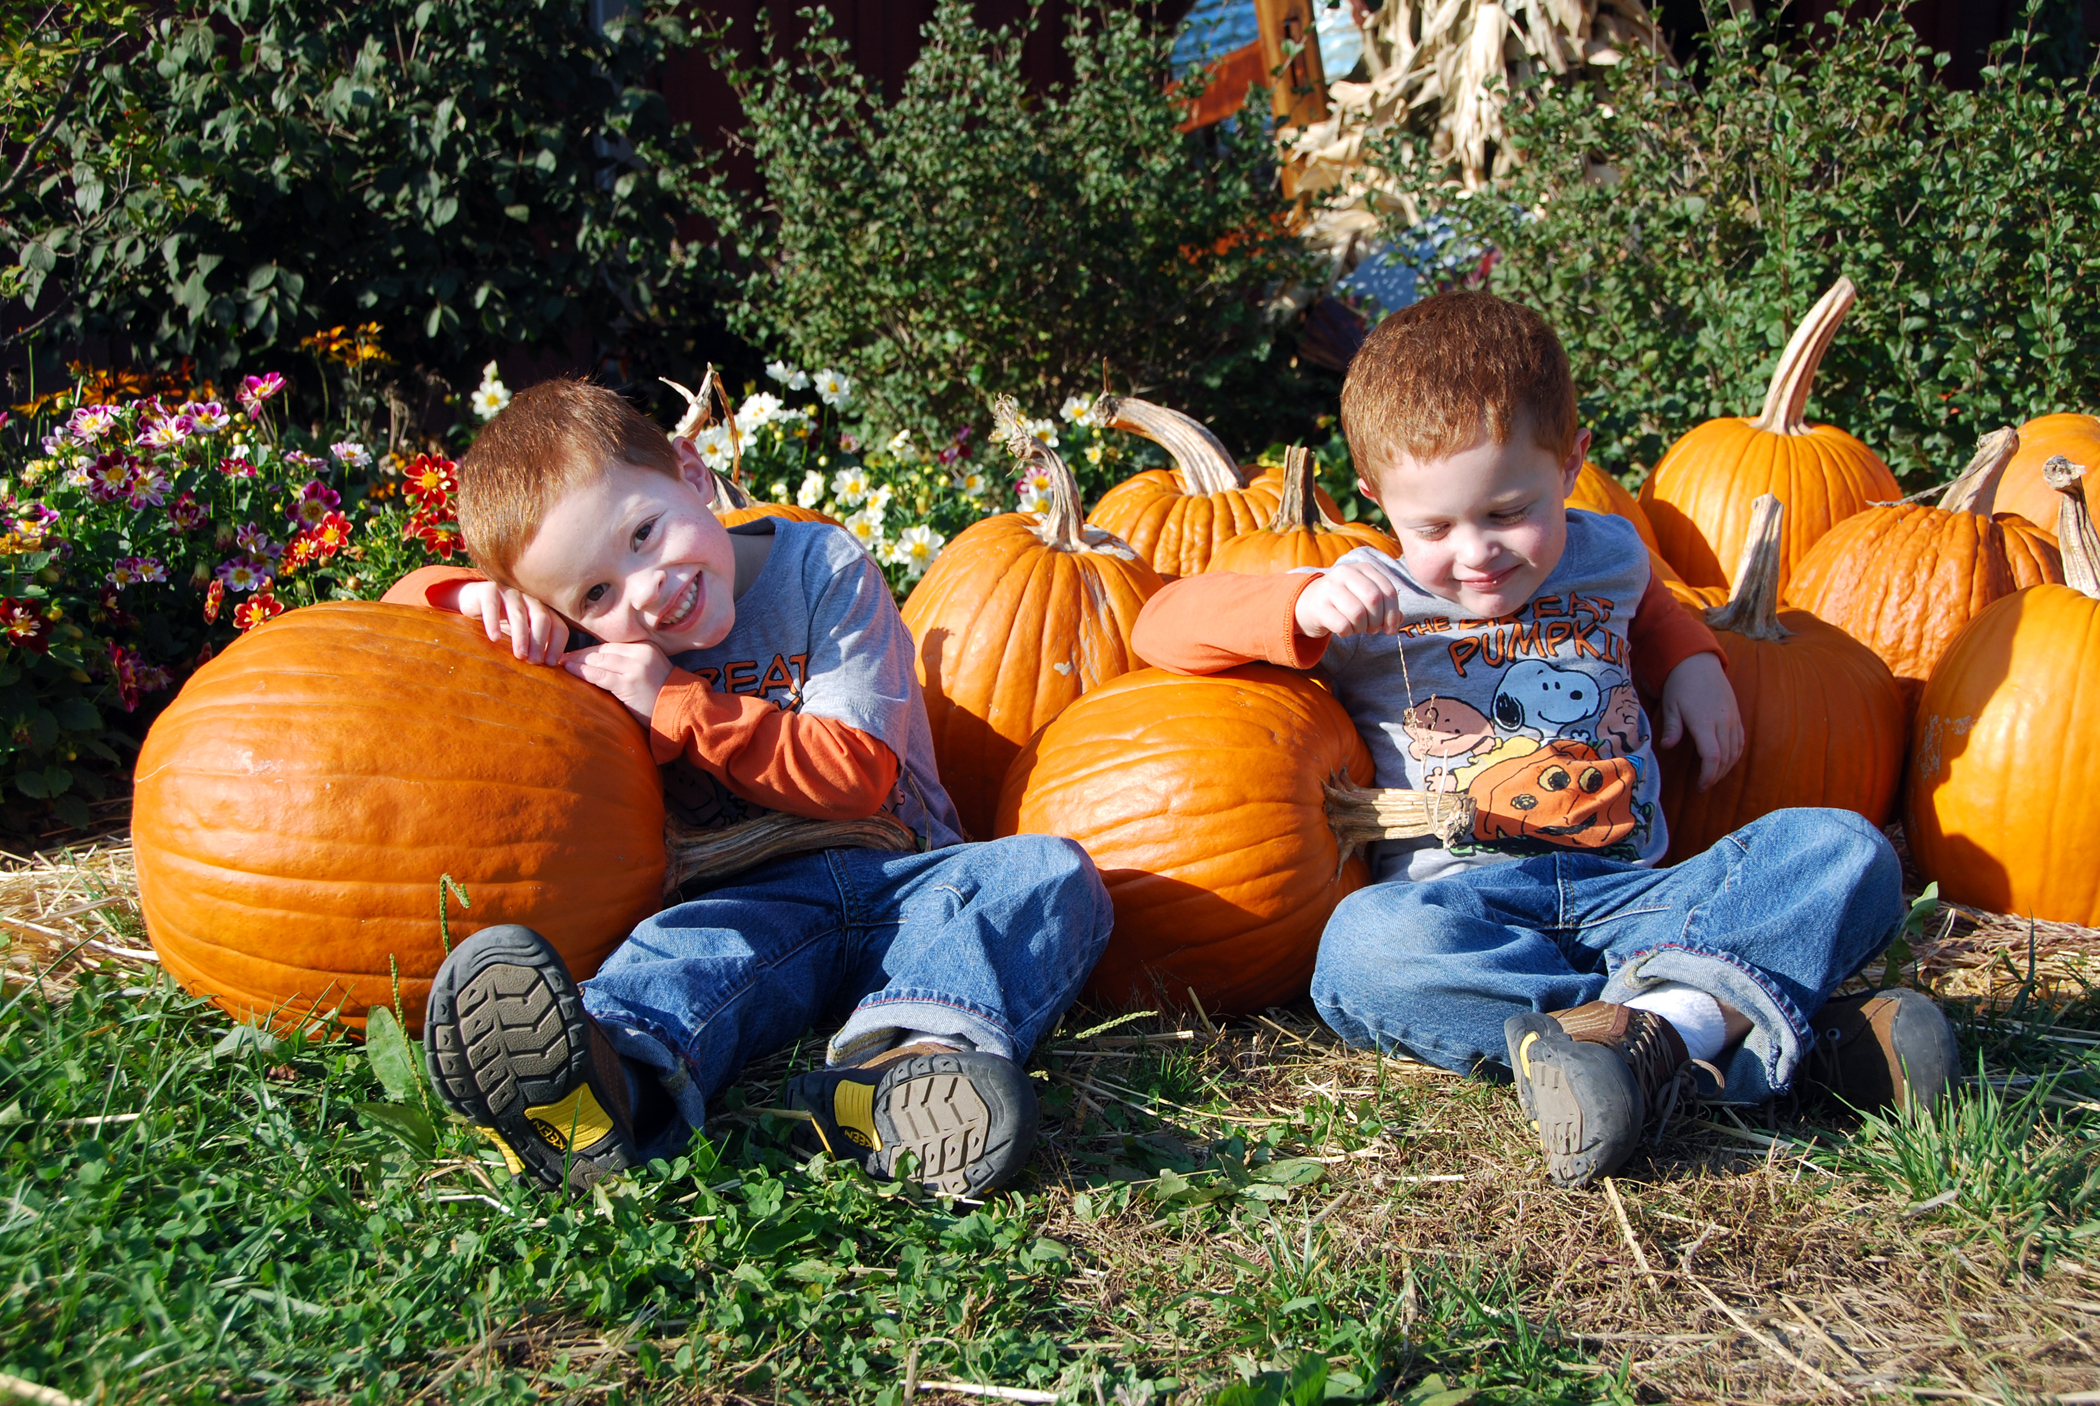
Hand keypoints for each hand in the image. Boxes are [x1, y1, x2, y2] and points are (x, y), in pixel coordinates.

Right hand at [456, 580, 567, 665]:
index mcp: (542, 612)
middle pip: (542, 618)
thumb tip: (550, 675)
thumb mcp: (521, 637)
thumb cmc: (502, 625)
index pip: (558, 627)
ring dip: (521, 636)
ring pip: (519, 614)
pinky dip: (493, 623)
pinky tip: (495, 639)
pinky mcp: (489, 591)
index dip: (557, 645)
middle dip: (540, 641)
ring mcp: (510, 594)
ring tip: (519, 655)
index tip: (551, 664)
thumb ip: (535, 649)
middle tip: (534, 662)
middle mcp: (530, 601)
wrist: (474, 602)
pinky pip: (492, 606)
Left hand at [562, 641, 672, 724]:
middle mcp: (640, 653)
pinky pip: (600, 675)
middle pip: (602, 650)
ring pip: (598, 660)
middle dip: (579, 654)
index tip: (573, 654)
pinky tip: (570, 671)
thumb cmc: (661, 696)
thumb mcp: (647, 671)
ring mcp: (635, 667)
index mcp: (645, 647)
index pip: (610, 646)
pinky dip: (582, 672)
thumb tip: (596, 664)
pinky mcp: (629, 683)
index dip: (589, 650)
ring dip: (576, 662)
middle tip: (561, 657)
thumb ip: (628, 664)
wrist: (680, 710)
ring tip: (561, 664)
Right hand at [1292, 560, 1404, 638]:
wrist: (1307, 603)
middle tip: (1372, 629)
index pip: (1387, 590)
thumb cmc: (1342, 601)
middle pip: (1374, 599)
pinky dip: (1347, 632)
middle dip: (1377, 621)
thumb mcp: (1363, 596)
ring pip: (1358, 613)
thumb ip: (1384, 605)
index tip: (1390, 629)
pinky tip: (1343, 630)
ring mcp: (1330, 587)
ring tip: (1356, 628)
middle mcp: (1346, 572)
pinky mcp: (1318, 605)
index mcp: (1362, 568)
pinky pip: (1342, 625)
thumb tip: (1399, 619)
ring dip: (1361, 628)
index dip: (1393, 613)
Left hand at [1658, 651, 1743, 789]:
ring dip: (1726, 768)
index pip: (1713, 756)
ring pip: (1736, 751)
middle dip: (1716, 775)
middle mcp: (1723, 721)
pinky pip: (1740, 740)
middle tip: (1703, 785)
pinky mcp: (1736, 715)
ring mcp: (1732, 718)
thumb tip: (1667, 747)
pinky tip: (1725, 761)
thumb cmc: (1680, 684)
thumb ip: (1672, 728)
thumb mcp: (1670, 706)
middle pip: (1726, 757)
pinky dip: (1735, 755)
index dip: (1709, 775)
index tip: (1700, 786)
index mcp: (1704, 721)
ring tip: (1712, 776)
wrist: (1698, 662)